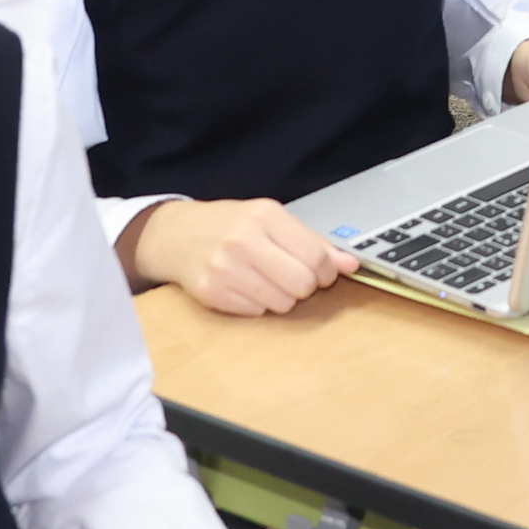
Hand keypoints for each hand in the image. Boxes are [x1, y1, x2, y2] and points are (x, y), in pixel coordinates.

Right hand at [128, 196, 352, 315]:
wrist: (177, 235)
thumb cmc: (231, 225)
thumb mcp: (272, 220)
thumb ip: (313, 242)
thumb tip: (350, 264)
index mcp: (265, 215)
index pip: (315, 256)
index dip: (327, 271)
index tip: (322, 272)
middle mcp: (244, 239)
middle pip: (302, 284)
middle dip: (305, 287)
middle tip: (294, 278)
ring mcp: (225, 267)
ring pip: (282, 303)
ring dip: (282, 297)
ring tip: (266, 279)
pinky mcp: (212, 292)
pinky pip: (257, 313)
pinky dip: (258, 304)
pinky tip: (246, 286)